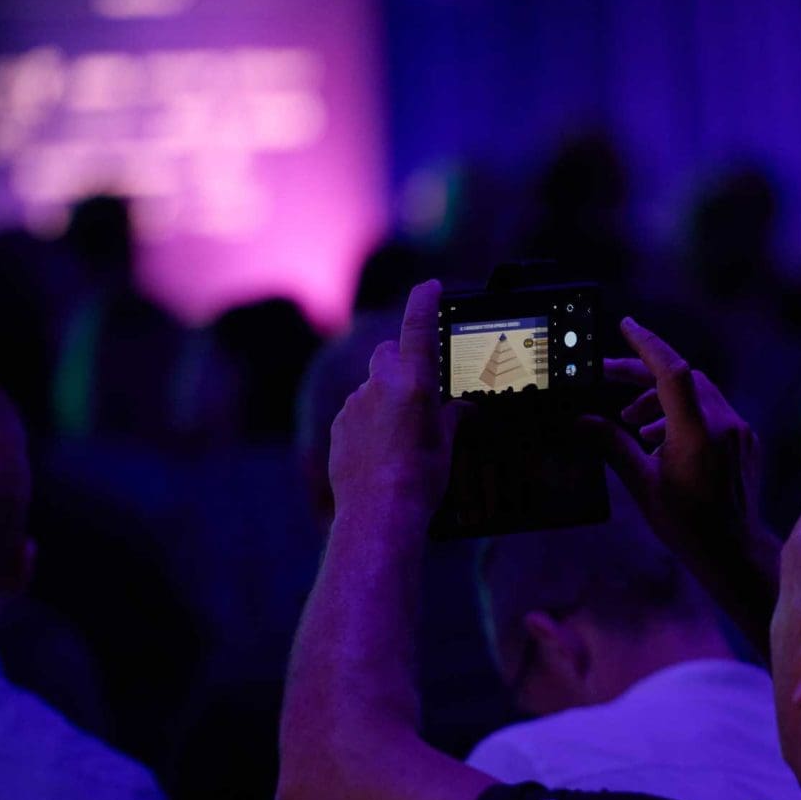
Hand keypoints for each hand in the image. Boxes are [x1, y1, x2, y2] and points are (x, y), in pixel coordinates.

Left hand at [328, 280, 457, 523]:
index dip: (424, 301)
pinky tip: (381, 450)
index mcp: (413, 383)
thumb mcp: (446, 445)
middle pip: (388, 352)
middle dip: (402, 361)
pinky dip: (368, 421)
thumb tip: (462, 408)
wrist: (378, 512)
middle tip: (420, 387)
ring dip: (385, 397)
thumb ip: (452, 417)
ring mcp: (355, 404)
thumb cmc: (420, 480)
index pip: (418, 326)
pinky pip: (356, 411)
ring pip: (371, 386)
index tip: (429, 286)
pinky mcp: (338, 426)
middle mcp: (380, 385)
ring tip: (402, 435)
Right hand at [591, 319, 781, 651]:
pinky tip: (661, 440)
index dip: (647, 345)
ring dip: (661, 400)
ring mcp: (739, 432)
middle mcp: (723, 425)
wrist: (734, 551)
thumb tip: (581, 422)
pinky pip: (713, 412)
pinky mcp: (746, 441)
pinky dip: (684, 415)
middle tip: (609, 379)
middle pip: (682, 378)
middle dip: (643, 376)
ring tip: (631, 424)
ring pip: (697, 394)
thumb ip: (612, 446)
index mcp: (696, 434)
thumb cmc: (687, 525)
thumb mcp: (642, 485)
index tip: (626, 326)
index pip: (672, 372)